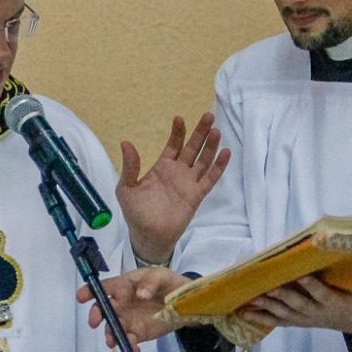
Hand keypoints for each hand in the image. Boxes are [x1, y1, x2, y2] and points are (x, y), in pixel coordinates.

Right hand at [78, 265, 189, 349]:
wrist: (185, 302)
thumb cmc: (168, 283)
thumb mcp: (161, 275)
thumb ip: (150, 282)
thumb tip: (140, 294)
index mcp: (124, 285)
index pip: (104, 287)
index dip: (90, 291)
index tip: (80, 297)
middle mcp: (121, 303)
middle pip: (103, 310)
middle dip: (97, 315)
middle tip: (95, 322)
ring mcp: (128, 319)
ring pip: (113, 328)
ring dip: (111, 335)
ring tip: (113, 342)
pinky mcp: (138, 333)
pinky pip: (129, 341)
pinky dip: (130, 347)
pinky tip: (134, 350)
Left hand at [116, 113, 228, 264]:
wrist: (148, 235)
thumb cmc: (136, 213)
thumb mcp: (126, 188)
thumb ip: (129, 167)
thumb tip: (126, 143)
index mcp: (162, 167)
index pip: (173, 145)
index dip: (178, 132)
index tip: (179, 118)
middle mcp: (178, 172)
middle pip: (192, 148)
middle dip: (200, 132)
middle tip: (208, 116)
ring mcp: (189, 183)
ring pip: (203, 160)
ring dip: (210, 146)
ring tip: (216, 131)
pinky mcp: (197, 195)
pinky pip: (210, 178)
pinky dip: (218, 166)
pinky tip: (225, 153)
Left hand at [237, 275, 351, 336]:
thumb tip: (350, 250)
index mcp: (334, 302)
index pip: (322, 294)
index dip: (312, 286)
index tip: (303, 276)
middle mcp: (317, 312)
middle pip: (298, 304)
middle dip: (283, 295)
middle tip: (270, 286)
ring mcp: (305, 319)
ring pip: (284, 312)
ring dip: (268, 305)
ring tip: (252, 297)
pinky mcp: (297, 322)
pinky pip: (277, 321)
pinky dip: (261, 317)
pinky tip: (245, 313)